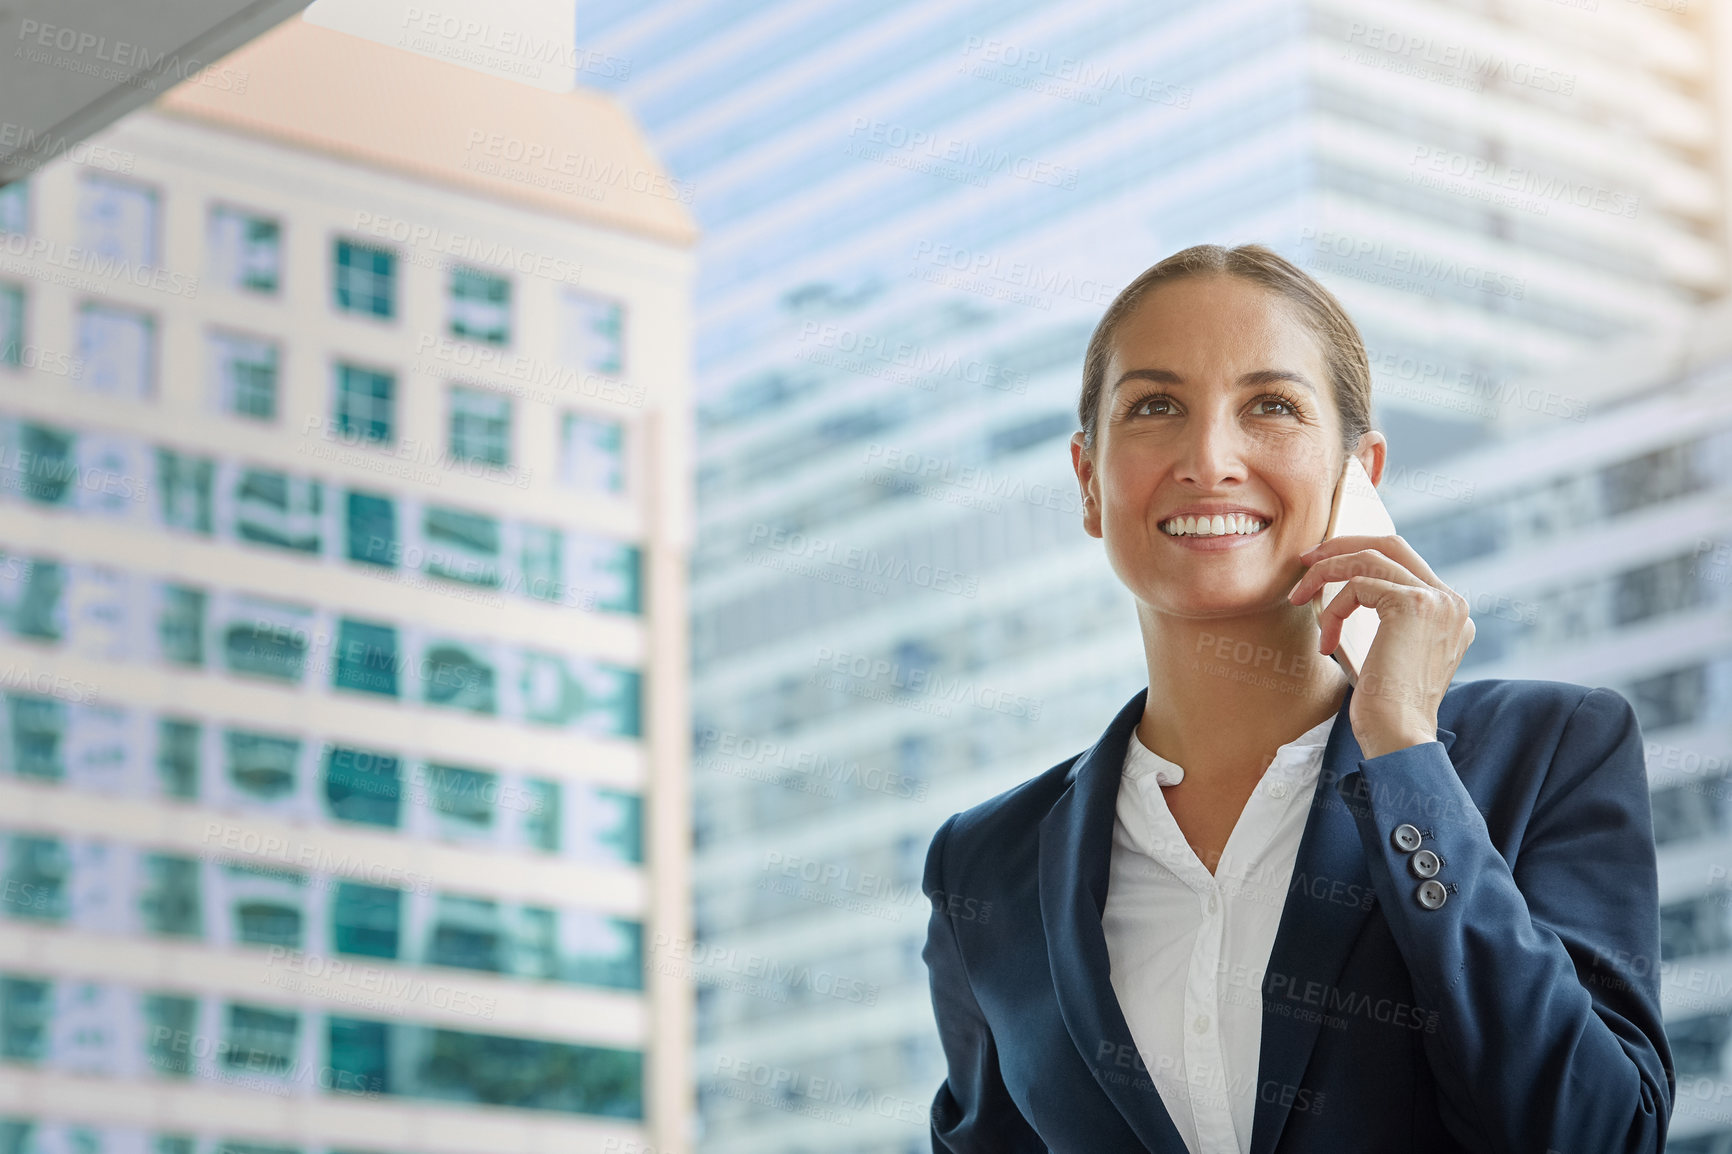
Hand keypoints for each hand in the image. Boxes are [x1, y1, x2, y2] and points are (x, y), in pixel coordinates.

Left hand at [1286, 533, 1474, 758]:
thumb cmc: (1387, 705)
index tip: (1324, 565)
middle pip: (1391, 545)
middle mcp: (1451, 601)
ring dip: (1325, 573)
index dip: (1361, 554)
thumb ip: (1390, 619)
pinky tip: (1327, 644)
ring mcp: (1436, 600)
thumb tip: (1352, 588)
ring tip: (1298, 597)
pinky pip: (1357, 586)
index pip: (1405, 561)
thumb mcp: (1393, 652)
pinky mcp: (1413, 604)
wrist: (1399, 735)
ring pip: (1369, 558)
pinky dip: (1332, 610)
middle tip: (1306, 559)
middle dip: (1343, 545)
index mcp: (1450, 611)